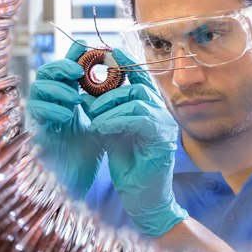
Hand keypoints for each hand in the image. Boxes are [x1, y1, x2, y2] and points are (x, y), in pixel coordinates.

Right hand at [24, 42, 102, 197]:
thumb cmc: (89, 149)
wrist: (78, 179)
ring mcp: (40, 116)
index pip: (65, 67)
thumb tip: (121, 69)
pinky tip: (68, 116)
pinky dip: (52, 109)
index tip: (88, 47)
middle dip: (61, 67)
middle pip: (46, 72)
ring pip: (38, 88)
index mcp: (66, 96)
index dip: (73, 55)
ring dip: (58, 90)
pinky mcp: (34, 131)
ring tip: (75, 100)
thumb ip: (105, 97)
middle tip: (77, 72)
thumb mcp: (100, 118)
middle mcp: (49, 102)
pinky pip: (35, 111)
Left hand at [86, 49, 185, 237]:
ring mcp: (164, 125)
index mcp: (150, 108)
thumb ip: (107, 110)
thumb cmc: (127, 165)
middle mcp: (161, 112)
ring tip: (92, 120)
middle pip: (135, 85)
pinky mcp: (162, 138)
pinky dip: (116, 120)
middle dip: (107, 89)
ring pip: (136, 99)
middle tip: (86, 100)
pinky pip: (138, 118)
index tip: (105, 53)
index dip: (122, 63)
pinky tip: (101, 128)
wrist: (142, 198)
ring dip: (108, 106)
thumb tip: (87, 91)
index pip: (139, 77)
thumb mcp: (112, 131)